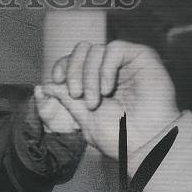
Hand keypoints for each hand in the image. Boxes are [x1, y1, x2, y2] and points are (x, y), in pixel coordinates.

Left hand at [34, 40, 179, 157]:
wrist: (146, 142)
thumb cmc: (118, 136)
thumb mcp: (83, 117)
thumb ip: (66, 99)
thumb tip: (45, 85)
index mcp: (95, 81)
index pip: (73, 60)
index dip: (62, 65)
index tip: (56, 80)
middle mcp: (109, 69)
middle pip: (81, 50)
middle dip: (73, 71)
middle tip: (77, 95)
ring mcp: (125, 63)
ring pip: (96, 50)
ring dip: (89, 76)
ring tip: (94, 101)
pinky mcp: (141, 57)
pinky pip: (114, 48)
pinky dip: (106, 68)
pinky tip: (108, 90)